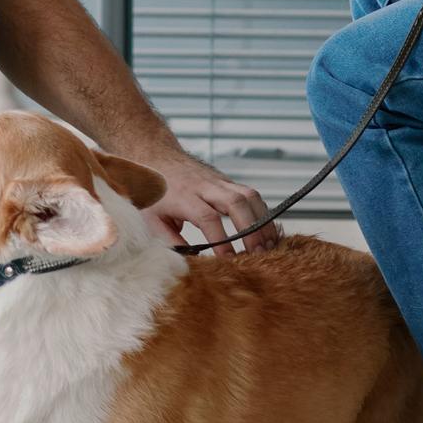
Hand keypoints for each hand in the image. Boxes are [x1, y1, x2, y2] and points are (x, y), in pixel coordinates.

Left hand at [143, 150, 277, 252]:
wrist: (157, 158)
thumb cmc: (154, 191)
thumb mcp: (152, 219)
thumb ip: (170, 241)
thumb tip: (189, 263)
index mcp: (183, 196)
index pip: (207, 218)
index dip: (221, 240)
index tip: (229, 260)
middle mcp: (205, 186)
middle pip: (235, 202)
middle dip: (251, 229)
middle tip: (258, 253)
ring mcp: (219, 182)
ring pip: (248, 195)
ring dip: (263, 220)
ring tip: (270, 245)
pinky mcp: (228, 182)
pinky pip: (251, 195)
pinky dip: (262, 213)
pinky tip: (267, 231)